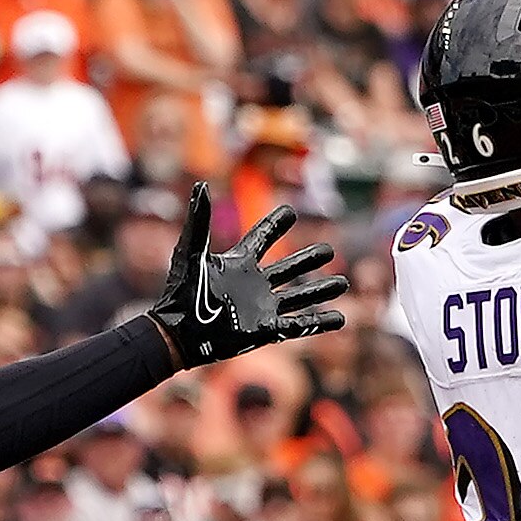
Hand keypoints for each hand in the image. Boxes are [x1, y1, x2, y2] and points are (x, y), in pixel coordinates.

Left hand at [146, 187, 346, 368]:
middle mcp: (254, 284)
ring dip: (321, 290)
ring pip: (299, 296)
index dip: (275, 225)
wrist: (178, 334)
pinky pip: (299, 325)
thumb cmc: (181, 293)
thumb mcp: (191, 253)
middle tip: (329, 250)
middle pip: (289, 268)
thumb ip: (199, 220)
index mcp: (239, 263)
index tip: (289, 213)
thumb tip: (201, 186)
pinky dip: (320, 322)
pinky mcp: (266, 330)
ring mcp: (261, 308)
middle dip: (309, 259)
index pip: (262, 238)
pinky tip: (340, 318)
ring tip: (342, 282)